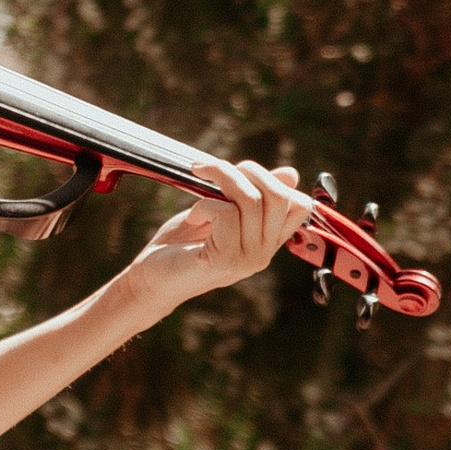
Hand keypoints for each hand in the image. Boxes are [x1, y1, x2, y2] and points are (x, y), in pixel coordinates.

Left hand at [123, 159, 317, 311]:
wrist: (150, 280)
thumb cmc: (180, 244)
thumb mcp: (219, 212)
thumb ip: (249, 195)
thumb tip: (291, 173)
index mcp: (267, 241)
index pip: (299, 205)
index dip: (273, 180)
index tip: (240, 173)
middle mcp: (263, 253)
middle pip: (280, 196)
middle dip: (248, 171)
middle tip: (213, 169)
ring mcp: (247, 259)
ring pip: (251, 200)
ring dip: (221, 178)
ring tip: (198, 180)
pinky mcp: (225, 261)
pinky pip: (227, 214)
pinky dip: (205, 205)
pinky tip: (192, 217)